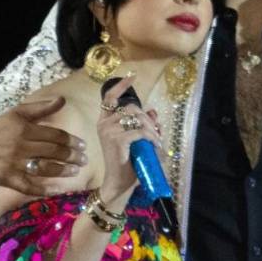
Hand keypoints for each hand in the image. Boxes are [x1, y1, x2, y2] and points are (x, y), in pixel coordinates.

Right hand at [0, 98, 87, 195]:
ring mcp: (14, 164)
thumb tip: (62, 100)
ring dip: (62, 171)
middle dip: (71, 156)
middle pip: (51, 152)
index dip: (70, 141)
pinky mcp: (9, 179)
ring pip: (43, 169)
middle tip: (84, 160)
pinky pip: (28, 186)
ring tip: (76, 171)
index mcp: (24, 129)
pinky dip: (43, 189)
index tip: (83, 145)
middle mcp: (20, 147)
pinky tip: (56, 190)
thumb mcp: (19, 113)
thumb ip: (42, 107)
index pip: (53, 135)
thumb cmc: (3, 127)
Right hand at [96, 76, 162, 203]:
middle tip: (156, 132)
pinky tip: (156, 145)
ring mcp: (109, 131)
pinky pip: (140, 132)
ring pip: (137, 119)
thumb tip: (153, 111)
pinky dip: (152, 137)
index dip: (121, 86)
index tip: (131, 77)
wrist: (119, 183)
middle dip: (147, 119)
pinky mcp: (117, 140)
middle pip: (131, 109)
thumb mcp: (136, 141)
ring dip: (152, 129)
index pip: (109, 98)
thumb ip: (143, 126)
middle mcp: (104, 124)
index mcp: (105, 122)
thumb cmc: (126, 163)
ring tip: (157, 141)